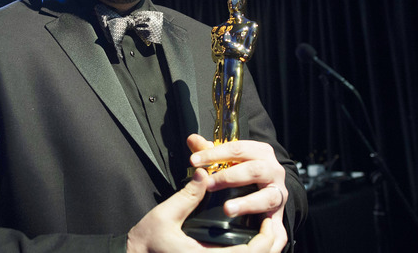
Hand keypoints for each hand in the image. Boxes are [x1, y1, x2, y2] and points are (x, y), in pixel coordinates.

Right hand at [127, 168, 274, 252]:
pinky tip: (247, 241)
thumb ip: (188, 196)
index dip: (265, 239)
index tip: (266, 219)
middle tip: (269, 224)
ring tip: (262, 231)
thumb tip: (203, 173)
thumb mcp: (165, 215)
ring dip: (260, 251)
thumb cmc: (147, 239)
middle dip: (269, 245)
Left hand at [186, 134, 287, 252]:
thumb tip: (192, 139)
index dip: (215, 154)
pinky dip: (268, 229)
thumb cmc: (247, 171)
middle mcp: (273, 170)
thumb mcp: (231, 159)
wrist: (271, 188)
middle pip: (254, 170)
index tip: (195, 161)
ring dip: (247, 203)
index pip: (237, 148)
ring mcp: (278, 192)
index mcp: (260, 152)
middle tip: (209, 184)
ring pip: (267, 196)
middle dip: (229, 177)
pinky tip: (252, 230)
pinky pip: (276, 223)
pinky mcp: (279, 213)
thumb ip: (210, 150)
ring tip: (227, 209)